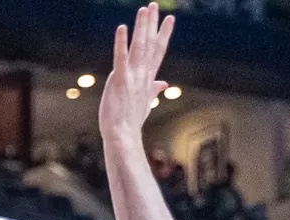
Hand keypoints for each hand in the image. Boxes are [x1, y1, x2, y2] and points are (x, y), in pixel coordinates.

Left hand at [99, 3, 174, 140]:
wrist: (123, 137)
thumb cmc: (130, 122)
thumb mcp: (145, 102)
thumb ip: (153, 89)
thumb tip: (163, 83)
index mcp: (148, 79)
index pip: (157, 52)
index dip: (163, 35)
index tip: (169, 19)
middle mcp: (143, 76)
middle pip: (150, 46)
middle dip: (153, 25)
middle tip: (154, 5)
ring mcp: (132, 78)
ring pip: (139, 48)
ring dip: (142, 28)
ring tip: (144, 10)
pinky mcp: (119, 81)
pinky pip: (120, 59)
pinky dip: (121, 43)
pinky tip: (122, 28)